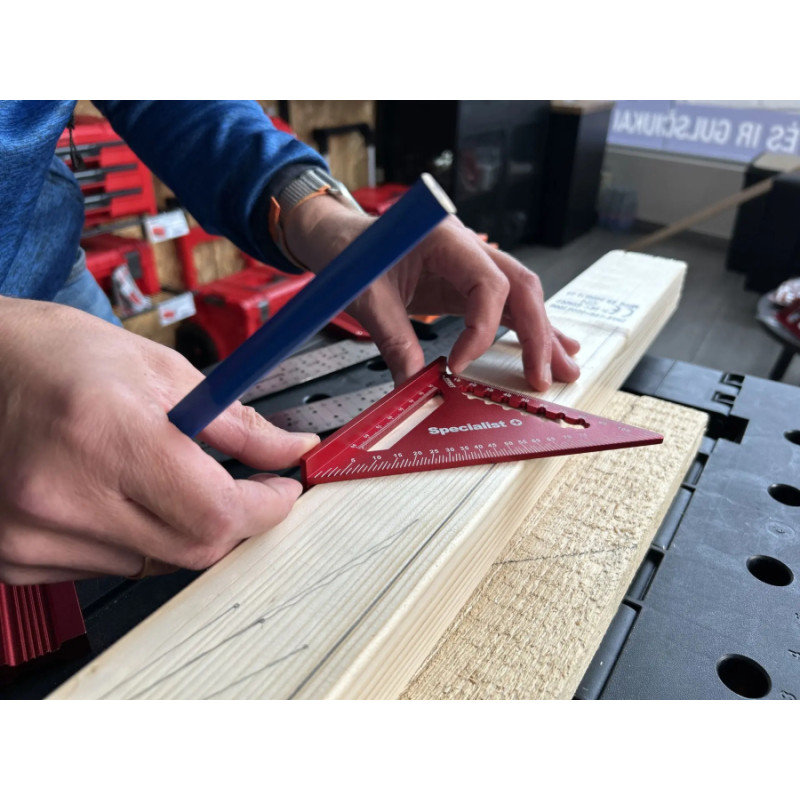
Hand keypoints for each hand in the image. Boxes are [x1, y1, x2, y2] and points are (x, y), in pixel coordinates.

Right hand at [0, 297, 318, 584]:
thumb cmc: (59, 356)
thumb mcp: (161, 371)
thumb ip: (236, 424)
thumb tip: (289, 452)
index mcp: (104, 434)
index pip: (215, 511)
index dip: (265, 508)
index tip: (280, 491)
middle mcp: (61, 495)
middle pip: (192, 550)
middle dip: (231, 520)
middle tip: (241, 487)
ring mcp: (29, 535)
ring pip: (154, 564)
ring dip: (178, 527)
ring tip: (156, 477)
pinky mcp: (13, 558)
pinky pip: (108, 568)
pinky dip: (133, 539)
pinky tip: (115, 495)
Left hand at [285, 197, 580, 389]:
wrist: (337, 237)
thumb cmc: (349, 253)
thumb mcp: (367, 297)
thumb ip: (394, 341)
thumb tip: (414, 387)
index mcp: (445, 236)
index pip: (488, 285)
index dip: (482, 330)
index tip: (460, 366)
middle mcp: (467, 247)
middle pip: (520, 288)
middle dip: (537, 334)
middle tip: (545, 375)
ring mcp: (469, 265)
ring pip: (519, 298)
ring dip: (540, 334)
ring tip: (564, 367)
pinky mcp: (463, 285)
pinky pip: (501, 307)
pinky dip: (522, 330)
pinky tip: (545, 349)